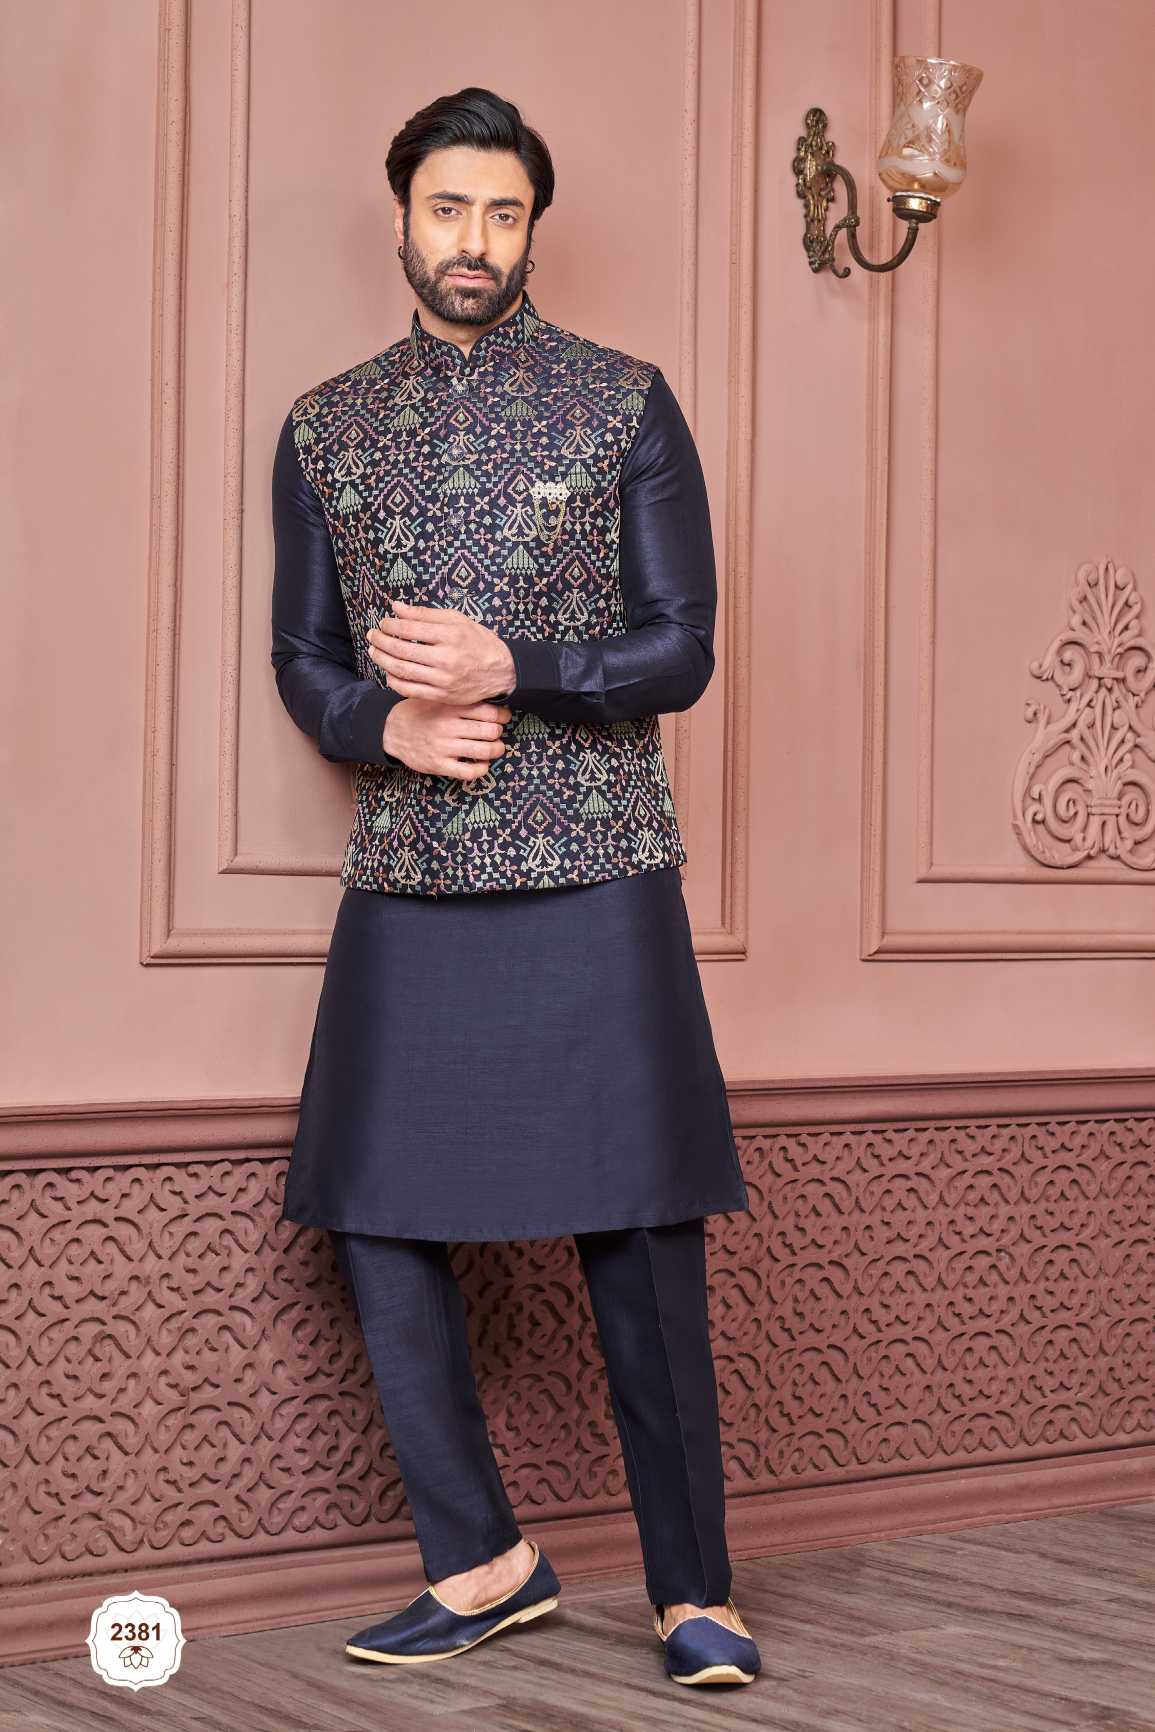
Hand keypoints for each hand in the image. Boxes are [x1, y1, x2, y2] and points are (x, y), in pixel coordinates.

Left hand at [367, 600, 515, 704]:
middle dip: (381, 642)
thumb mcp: (457, 620)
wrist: (502, 672)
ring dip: (383, 660)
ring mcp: (444, 680)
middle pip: (402, 651)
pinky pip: (410, 690)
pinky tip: (388, 672)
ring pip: (402, 671)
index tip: (383, 623)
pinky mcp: (442, 696)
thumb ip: (424, 614)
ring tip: (374, 652)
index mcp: (451, 635)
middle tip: (372, 636)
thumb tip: (396, 607)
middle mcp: (447, 659)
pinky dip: (394, 681)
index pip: (409, 630)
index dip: (390, 626)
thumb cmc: (478, 642)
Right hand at [383, 697, 512, 780]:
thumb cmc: (419, 712)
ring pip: (484, 751)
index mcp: (449, 707)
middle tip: (496, 732)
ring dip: (496, 750)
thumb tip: (492, 697)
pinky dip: (482, 769)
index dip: (502, 716)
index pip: (489, 712)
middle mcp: (448, 727)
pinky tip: (481, 764)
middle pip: (490, 731)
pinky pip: (469, 772)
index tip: (503, 718)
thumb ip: (459, 698)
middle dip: (498, 733)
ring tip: (495, 748)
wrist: (391, 730)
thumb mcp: (437, 698)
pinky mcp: (439, 765)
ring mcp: (443, 747)